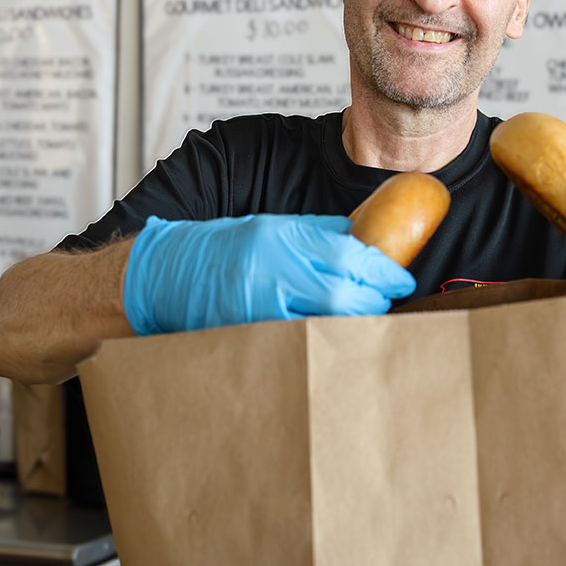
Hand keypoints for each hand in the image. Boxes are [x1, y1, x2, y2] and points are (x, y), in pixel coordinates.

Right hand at [122, 214, 415, 334]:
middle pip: (344, 292)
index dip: (382, 270)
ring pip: (327, 321)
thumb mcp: (270, 227)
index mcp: (281, 236)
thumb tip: (360, 237)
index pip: (348, 253)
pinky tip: (336, 336)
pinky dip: (326, 338)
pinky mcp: (252, 332)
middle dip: (375, 300)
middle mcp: (273, 269)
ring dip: (355, 322)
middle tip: (388, 300)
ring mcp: (261, 305)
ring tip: (365, 318)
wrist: (165, 274)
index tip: (400, 279)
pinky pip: (302, 339)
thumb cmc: (220, 249)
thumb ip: (316, 233)